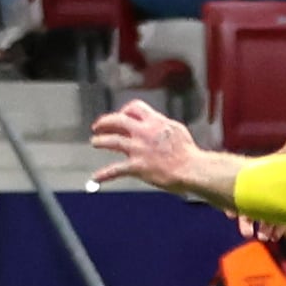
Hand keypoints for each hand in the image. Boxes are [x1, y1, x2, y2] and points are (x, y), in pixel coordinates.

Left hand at [90, 98, 207, 192]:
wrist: (190, 168)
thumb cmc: (187, 151)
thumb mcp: (176, 129)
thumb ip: (161, 124)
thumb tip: (154, 122)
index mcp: (155, 122)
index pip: (135, 107)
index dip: (125, 110)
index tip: (121, 115)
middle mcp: (143, 132)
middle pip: (117, 120)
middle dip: (105, 122)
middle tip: (98, 126)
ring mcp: (138, 149)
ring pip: (112, 141)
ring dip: (100, 141)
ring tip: (95, 142)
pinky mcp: (137, 166)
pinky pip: (115, 170)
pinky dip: (104, 175)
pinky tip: (96, 178)